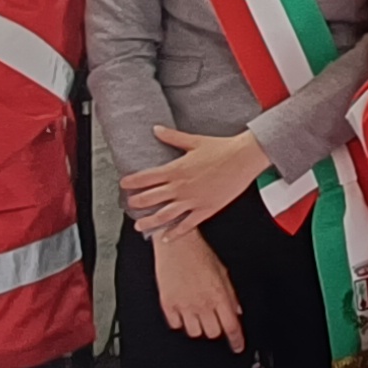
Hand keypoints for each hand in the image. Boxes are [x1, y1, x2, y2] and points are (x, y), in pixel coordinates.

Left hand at [125, 127, 271, 236]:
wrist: (243, 158)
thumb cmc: (221, 148)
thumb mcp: (194, 141)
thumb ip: (172, 137)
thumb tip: (156, 129)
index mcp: (176, 169)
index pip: (146, 177)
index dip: (132, 182)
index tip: (124, 184)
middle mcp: (180, 187)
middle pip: (151, 198)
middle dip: (137, 202)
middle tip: (130, 204)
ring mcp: (192, 200)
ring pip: (164, 215)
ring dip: (149, 221)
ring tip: (139, 225)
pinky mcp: (205, 209)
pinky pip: (186, 225)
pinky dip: (175, 233)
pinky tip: (167, 237)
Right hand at [150, 223, 244, 349]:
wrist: (176, 243)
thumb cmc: (199, 253)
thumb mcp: (222, 271)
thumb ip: (230, 294)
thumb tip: (236, 311)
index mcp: (218, 295)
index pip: (231, 327)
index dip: (237, 341)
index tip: (238, 346)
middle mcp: (202, 303)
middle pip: (213, 333)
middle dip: (216, 329)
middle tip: (215, 320)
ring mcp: (184, 305)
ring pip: (194, 332)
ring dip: (199, 326)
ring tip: (198, 313)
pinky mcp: (168, 304)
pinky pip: (176, 325)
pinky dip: (181, 321)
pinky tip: (184, 310)